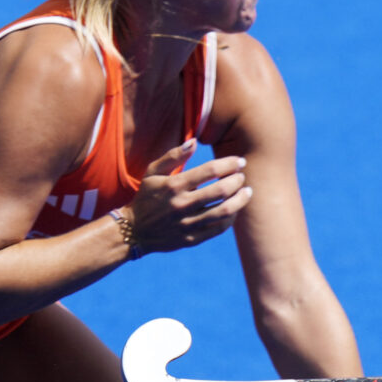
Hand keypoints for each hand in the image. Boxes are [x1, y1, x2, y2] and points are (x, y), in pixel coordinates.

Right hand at [127, 140, 251, 256]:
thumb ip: (173, 156)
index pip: (210, 170)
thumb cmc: (146, 197)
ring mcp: (187, 224)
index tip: (240, 162)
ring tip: (247, 192)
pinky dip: (231, 218)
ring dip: (240, 200)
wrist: (134, 231)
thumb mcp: (152, 172)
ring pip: (223, 211)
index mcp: (174, 185)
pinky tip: (235, 210)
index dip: (230, 164)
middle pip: (220, 190)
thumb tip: (194, 142)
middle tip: (242, 177)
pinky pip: (218, 229)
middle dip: (237, 181)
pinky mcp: (191, 239)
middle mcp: (182, 204)